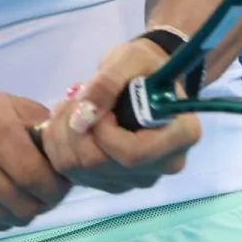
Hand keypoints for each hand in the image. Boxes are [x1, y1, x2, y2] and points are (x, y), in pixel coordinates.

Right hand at [0, 90, 71, 231]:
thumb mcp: (4, 103)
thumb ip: (39, 124)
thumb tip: (69, 152)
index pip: (38, 177)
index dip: (57, 187)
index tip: (61, 181)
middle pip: (26, 205)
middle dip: (44, 202)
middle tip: (45, 191)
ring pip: (9, 218)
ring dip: (23, 210)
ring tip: (20, 191)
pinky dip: (1, 216)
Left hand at [38, 38, 201, 193]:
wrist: (142, 77)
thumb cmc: (144, 65)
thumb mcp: (129, 59)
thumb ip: (107, 83)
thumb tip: (82, 118)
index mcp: (181, 134)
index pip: (134, 154)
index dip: (104, 133)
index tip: (97, 105)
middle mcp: (164, 164)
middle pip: (102, 165)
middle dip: (75, 130)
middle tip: (73, 99)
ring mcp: (139, 178)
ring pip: (83, 171)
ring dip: (63, 136)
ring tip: (69, 106)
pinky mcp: (115, 182)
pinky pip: (75, 174)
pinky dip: (59, 147)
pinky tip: (68, 123)